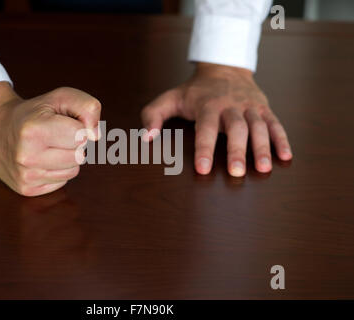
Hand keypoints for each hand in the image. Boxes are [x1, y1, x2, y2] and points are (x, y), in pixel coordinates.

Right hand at [0, 83, 100, 195]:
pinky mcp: (26, 189)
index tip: (61, 122)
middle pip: (79, 156)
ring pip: (73, 171)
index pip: (81, 136)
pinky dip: (57, 171)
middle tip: (54, 135)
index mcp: (33, 130)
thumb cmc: (34, 112)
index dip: (77, 126)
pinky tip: (42, 160)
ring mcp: (25, 175)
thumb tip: (95, 135)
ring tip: (47, 147)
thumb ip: (87, 107)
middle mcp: (26, 156)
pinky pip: (62, 182)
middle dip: (73, 144)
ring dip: (67, 158)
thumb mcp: (60, 97)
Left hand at [141, 63, 291, 176]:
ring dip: (262, 147)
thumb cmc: (194, 90)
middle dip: (237, 150)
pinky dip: (282, 139)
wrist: (224, 66)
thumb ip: (153, 115)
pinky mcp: (263, 107)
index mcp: (207, 105)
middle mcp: (230, 105)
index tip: (204, 169)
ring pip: (259, 126)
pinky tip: (285, 157)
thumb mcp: (169, 98)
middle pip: (236, 128)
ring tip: (263, 169)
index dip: (204, 148)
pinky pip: (275, 123)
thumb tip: (146, 138)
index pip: (205, 129)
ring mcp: (249, 106)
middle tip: (236, 173)